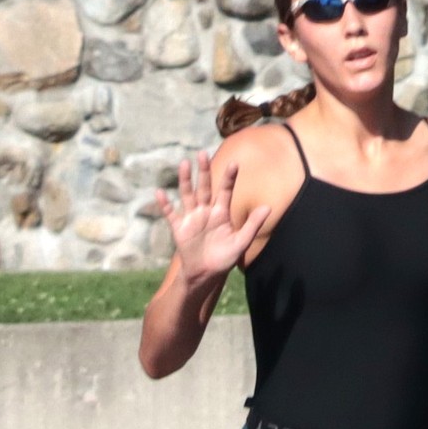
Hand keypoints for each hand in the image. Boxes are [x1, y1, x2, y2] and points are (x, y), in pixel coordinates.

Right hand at [155, 150, 268, 284]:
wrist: (207, 274)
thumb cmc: (225, 258)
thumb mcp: (241, 242)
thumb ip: (253, 224)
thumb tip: (268, 207)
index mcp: (221, 213)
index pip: (225, 191)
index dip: (229, 178)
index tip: (234, 163)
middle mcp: (206, 211)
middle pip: (204, 188)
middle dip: (204, 171)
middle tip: (202, 153)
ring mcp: (192, 218)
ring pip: (188, 195)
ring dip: (186, 181)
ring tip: (184, 164)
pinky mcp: (180, 228)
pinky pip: (171, 214)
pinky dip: (165, 204)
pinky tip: (159, 193)